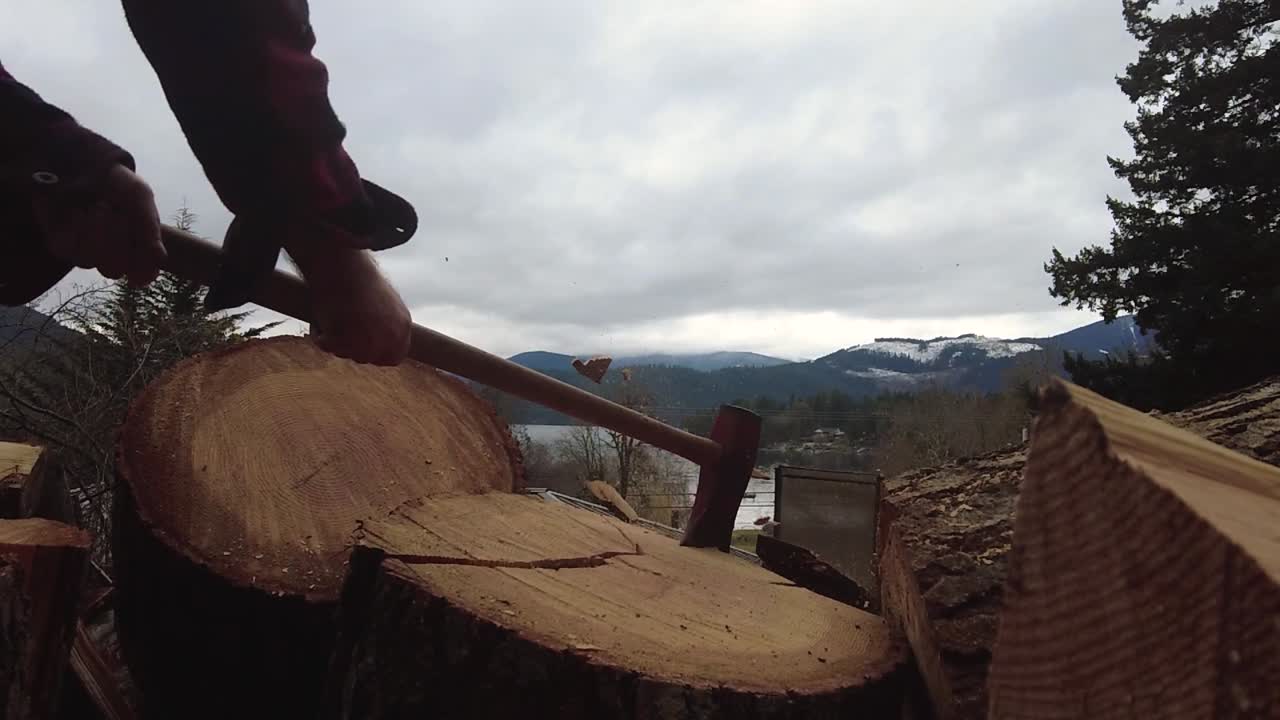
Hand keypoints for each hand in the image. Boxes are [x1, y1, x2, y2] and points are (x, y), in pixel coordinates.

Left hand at [32, 164, 165, 286]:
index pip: (142, 274)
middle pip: (114, 270)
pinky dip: (75, 229)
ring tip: (98, 206)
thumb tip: (161, 258)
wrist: (82, 164)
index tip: (139, 251)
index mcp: (137, 246)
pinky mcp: (61, 245)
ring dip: (95, 232)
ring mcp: (86, 252)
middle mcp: (112, 255)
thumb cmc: (116, 181)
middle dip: (115, 240)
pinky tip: (79, 211)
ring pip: (90, 262)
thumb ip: (150, 226)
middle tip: (115, 211)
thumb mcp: (140, 196)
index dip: (142, 269)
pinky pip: (67, 251)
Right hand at [287, 242, 411, 365]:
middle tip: (339, 328)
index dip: (376, 355)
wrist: (343, 263)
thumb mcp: (384, 301)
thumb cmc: (358, 275)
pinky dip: (319, 333)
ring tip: (332, 313)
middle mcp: (389, 337)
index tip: (360, 348)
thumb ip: (384, 324)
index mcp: (403, 325)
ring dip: (334, 339)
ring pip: (345, 353)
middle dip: (351, 348)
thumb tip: (375, 340)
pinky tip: (322, 313)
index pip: (394, 357)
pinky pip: (326, 345)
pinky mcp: (346, 340)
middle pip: (366, 358)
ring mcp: (369, 341)